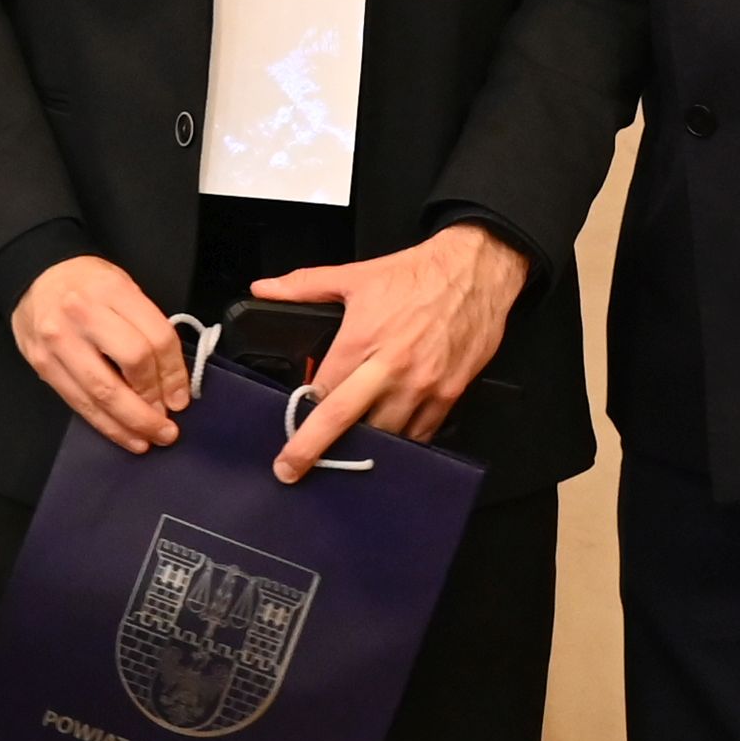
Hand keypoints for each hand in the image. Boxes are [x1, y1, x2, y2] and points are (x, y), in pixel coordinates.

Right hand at [12, 258, 191, 453]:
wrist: (34, 276)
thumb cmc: (87, 284)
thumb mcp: (123, 288)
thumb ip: (146, 327)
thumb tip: (170, 383)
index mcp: (113, 290)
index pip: (156, 338)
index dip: (175, 374)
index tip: (182, 399)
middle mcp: (84, 314)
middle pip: (132, 364)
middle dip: (154, 403)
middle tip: (169, 427)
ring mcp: (59, 341)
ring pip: (102, 392)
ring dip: (132, 422)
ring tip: (151, 439)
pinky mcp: (43, 364)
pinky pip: (79, 403)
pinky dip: (105, 425)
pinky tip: (125, 436)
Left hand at [245, 225, 530, 482]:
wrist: (476, 270)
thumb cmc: (417, 274)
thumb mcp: (355, 276)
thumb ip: (304, 285)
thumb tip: (263, 288)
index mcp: (361, 341)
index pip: (321, 392)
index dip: (301, 414)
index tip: (287, 431)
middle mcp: (390, 369)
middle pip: (345, 423)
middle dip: (314, 450)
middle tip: (291, 470)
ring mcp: (422, 386)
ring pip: (385, 436)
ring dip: (364, 447)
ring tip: (347, 454)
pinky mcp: (449, 394)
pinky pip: (421, 434)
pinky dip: (403, 443)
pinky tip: (389, 445)